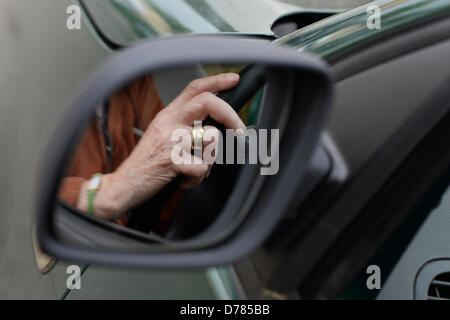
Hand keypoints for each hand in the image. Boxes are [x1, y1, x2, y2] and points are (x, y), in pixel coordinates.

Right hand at [79, 73, 245, 219]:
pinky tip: (182, 181)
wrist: (123, 185)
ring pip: (211, 137)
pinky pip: (201, 168)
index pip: (194, 88)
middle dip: (230, 115)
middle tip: (240, 130)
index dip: (216, 81)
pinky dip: (196, 180)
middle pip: (207, 102)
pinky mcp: (171, 160)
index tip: (233, 79)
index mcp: (168, 115)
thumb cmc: (146, 164)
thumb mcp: (163, 137)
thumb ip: (185, 127)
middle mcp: (169, 123)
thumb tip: (216, 126)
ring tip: (195, 168)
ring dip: (210, 158)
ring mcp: (170, 140)